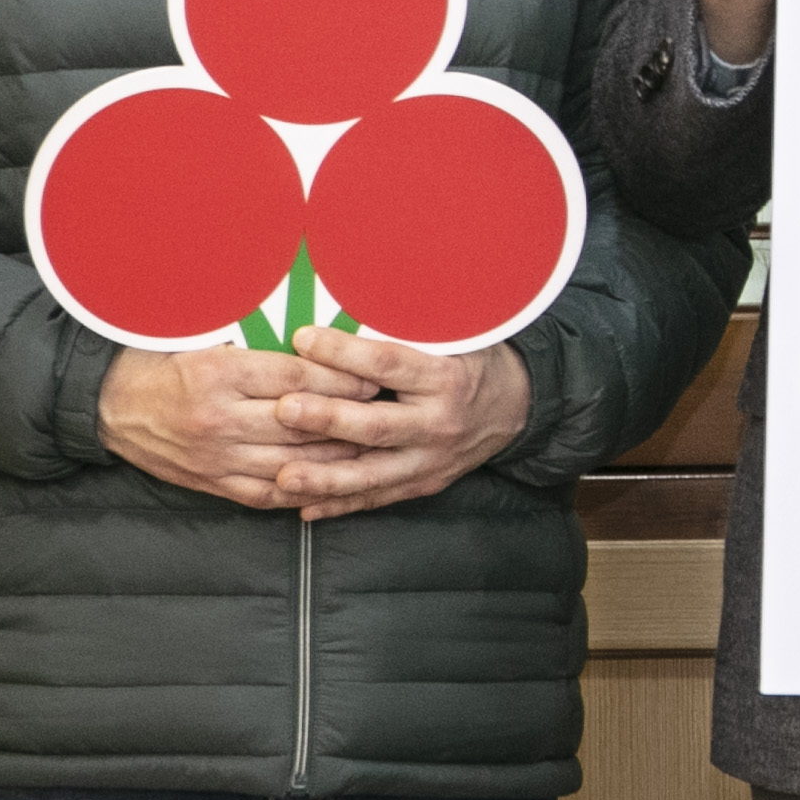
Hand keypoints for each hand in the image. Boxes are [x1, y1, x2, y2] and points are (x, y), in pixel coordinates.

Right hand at [99, 340, 376, 510]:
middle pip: (301, 423)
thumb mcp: (204, 339)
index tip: (374, 376)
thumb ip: (257, 344)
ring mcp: (216, 458)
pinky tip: (335, 482)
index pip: (295, 378)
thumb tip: (321, 340)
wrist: (110, 407)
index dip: (340, 378)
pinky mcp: (213, 484)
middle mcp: (218, 420)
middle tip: (386, 411)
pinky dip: (305, 489)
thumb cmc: (163, 362)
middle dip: (349, 418)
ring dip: (337, 457)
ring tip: (373, 447)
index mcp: (218, 375)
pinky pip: (269, 494)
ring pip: (292, 463)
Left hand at [259, 327, 537, 517]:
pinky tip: (301, 506)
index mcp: (446, 378)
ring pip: (372, 474)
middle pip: (377, 425)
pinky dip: (338, 505)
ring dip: (324, 477)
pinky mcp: (423, 485)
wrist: (516, 407)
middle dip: (328, 419)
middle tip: (284, 409)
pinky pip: (375, 499)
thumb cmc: (472, 362)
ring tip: (282, 475)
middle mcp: (439, 423)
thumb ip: (407, 325)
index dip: (345, 352)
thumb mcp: (455, 335)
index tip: (302, 338)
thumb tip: (353, 293)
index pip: (388, 364)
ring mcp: (431, 461)